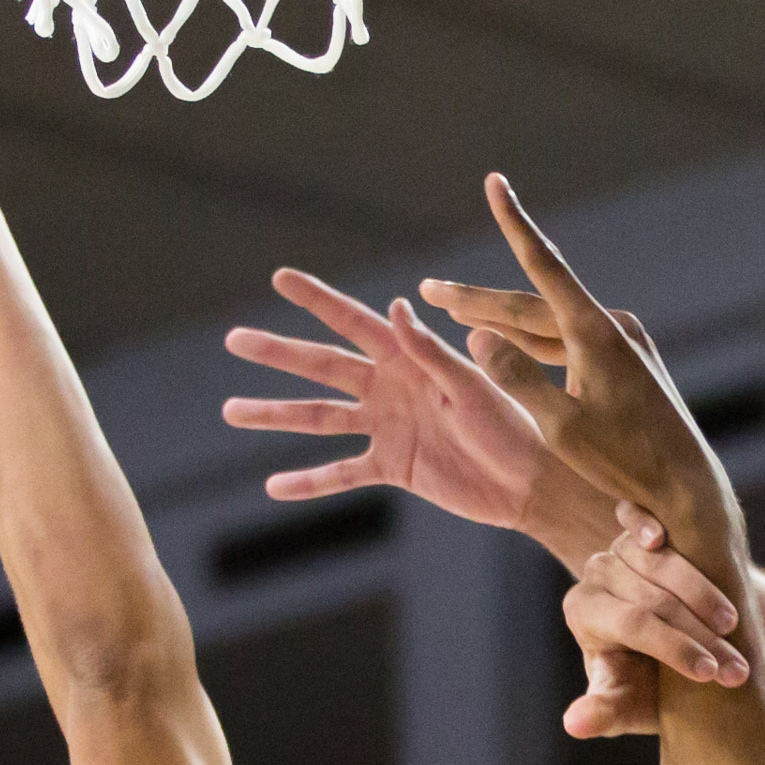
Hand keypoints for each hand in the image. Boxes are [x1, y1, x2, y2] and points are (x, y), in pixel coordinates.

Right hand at [222, 273, 597, 549]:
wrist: (533, 478)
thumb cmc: (515, 421)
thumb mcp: (473, 384)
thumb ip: (434, 352)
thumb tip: (401, 306)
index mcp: (410, 357)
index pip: (354, 320)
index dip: (317, 299)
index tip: (279, 277)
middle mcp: (391, 386)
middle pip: (321, 365)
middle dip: (278, 353)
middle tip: (233, 339)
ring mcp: (388, 426)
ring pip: (319, 417)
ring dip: (276, 415)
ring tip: (231, 410)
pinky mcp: (393, 466)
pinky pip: (343, 473)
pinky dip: (310, 481)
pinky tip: (274, 487)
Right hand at [432, 180, 729, 560]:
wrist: (687, 485)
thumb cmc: (626, 464)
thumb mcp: (562, 428)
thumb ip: (518, 379)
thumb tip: (475, 337)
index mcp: (594, 333)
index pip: (543, 265)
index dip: (513, 222)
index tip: (496, 182)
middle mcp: (610, 327)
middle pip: (532, 303)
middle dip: (478, 301)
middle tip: (430, 290)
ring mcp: (622, 343)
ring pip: (547, 324)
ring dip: (502, 321)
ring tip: (455, 311)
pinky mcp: (627, 362)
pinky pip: (566, 342)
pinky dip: (531, 342)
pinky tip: (506, 342)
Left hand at [562, 518, 747, 740]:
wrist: (679, 655)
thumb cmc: (649, 687)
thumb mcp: (628, 706)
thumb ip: (603, 713)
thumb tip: (574, 724)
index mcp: (582, 610)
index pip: (632, 624)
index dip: (675, 648)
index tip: (712, 674)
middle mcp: (597, 572)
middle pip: (653, 597)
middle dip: (700, 635)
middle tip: (738, 669)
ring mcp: (622, 545)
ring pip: (665, 561)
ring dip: (708, 596)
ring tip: (737, 629)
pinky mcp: (647, 528)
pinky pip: (654, 520)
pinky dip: (665, 527)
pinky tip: (695, 542)